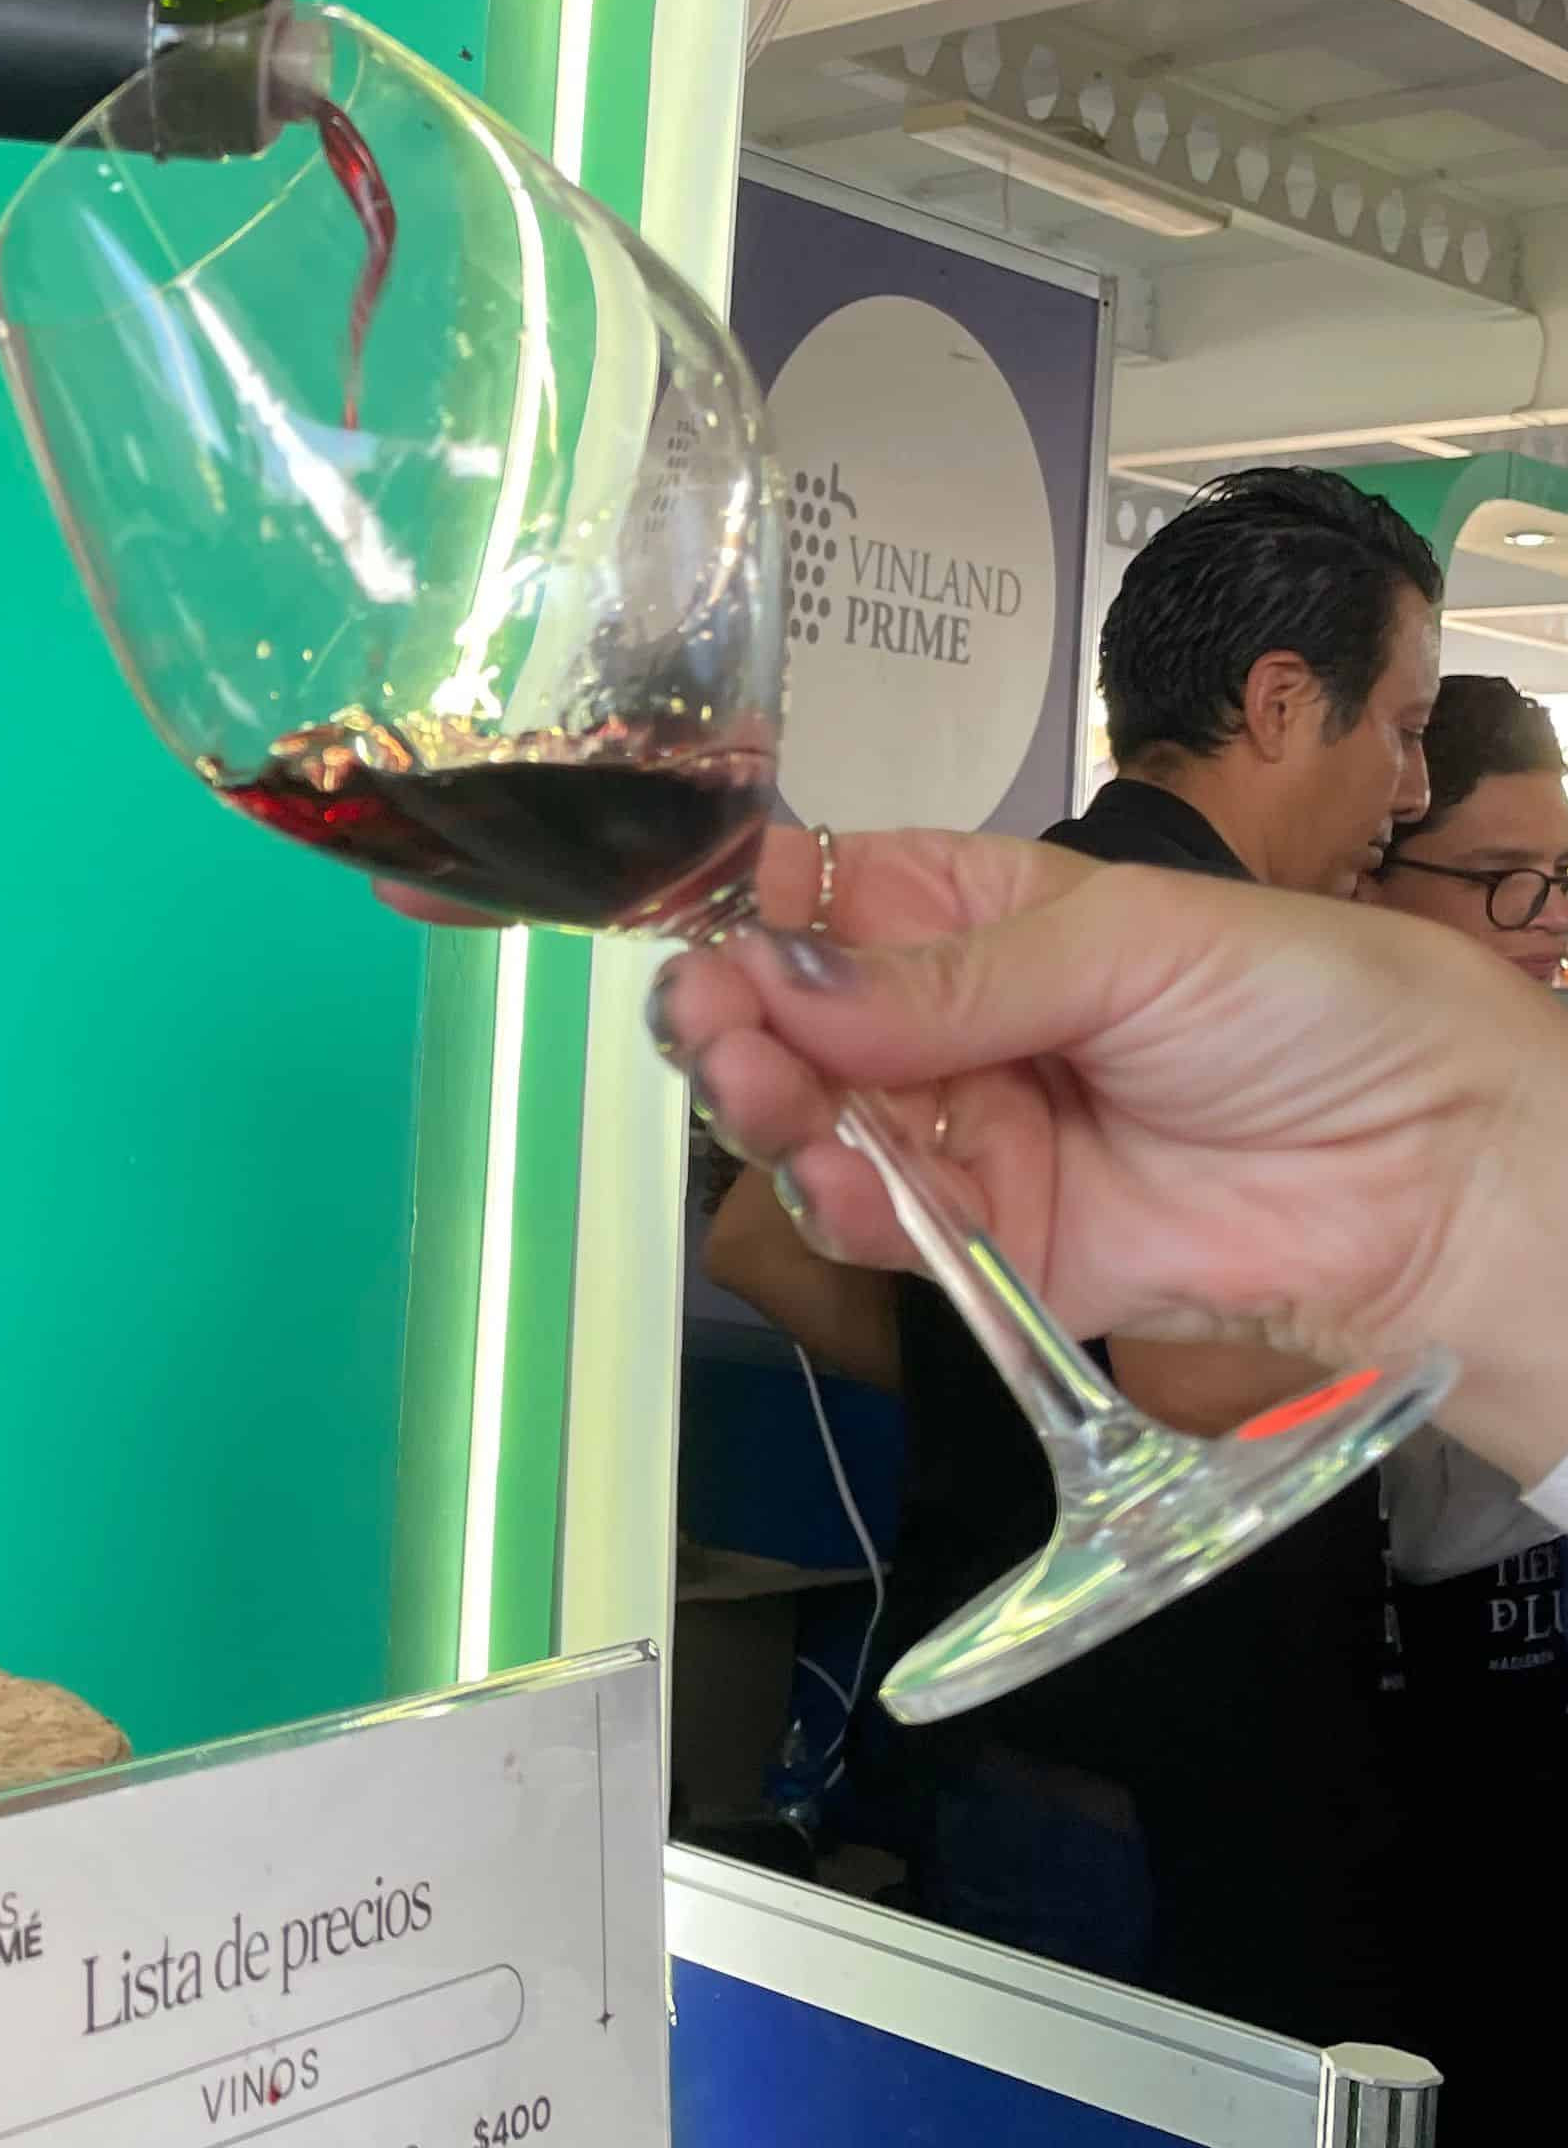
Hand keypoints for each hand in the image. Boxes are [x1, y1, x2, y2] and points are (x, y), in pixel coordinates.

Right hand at [649, 823, 1567, 1481]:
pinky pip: (887, 1233)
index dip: (750, 912)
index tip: (704, 930)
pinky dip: (842, 1210)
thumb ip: (952, 976)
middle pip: (791, 1022)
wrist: (1443, 1171)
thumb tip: (780, 971)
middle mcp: (945, 1025)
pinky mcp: (995, 1247)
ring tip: (760, 1096)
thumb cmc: (1314, 1005)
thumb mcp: (1132, 942)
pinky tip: (832, 1180)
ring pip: (815, 1127)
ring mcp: (964, 1138)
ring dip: (769, 1113)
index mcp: (974, 914)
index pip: (821, 899)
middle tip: (709, 1027)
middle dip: (733, 1020)